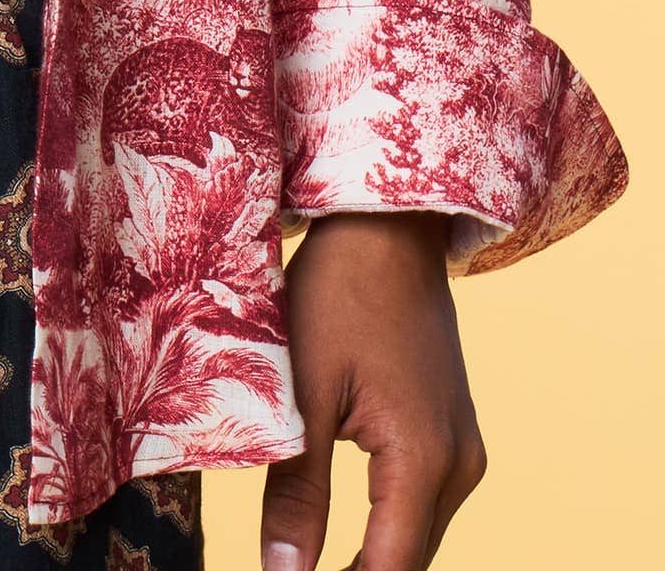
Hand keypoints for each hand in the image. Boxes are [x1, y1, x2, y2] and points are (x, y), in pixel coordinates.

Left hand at [261, 213, 486, 570]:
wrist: (386, 226)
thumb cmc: (338, 295)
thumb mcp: (304, 393)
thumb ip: (299, 492)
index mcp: (424, 460)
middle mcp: (459, 464)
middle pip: (407, 561)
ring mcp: (464, 447)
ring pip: (417, 536)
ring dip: (371, 558)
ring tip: (309, 563)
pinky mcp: (455, 431)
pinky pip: (423, 503)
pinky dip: (387, 526)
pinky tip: (345, 532)